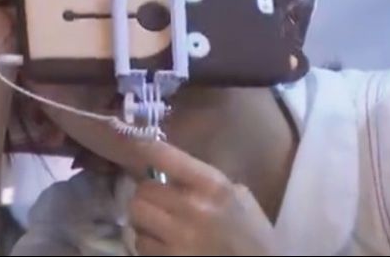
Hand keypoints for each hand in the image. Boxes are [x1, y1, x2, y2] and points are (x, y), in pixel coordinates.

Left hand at [130, 141, 275, 255]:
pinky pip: (140, 244)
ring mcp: (178, 238)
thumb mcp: (240, 198)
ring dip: (143, 217)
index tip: (138, 144)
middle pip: (144, 189)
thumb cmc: (253, 237)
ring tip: (157, 222)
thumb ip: (206, 181)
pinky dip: (147, 242)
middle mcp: (192, 209)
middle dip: (148, 193)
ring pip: (136, 215)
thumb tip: (172, 168)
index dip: (146, 148)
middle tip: (157, 199)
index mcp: (213, 186)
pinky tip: (163, 244)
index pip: (165, 157)